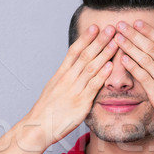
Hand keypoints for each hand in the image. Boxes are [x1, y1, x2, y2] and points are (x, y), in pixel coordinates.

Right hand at [22, 24, 118, 147]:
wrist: (38, 127)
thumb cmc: (47, 110)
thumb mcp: (53, 89)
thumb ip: (64, 78)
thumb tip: (72, 69)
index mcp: (60, 74)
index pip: (74, 51)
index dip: (85, 38)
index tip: (94, 27)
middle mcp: (67, 79)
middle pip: (85, 55)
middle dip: (99, 41)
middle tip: (110, 28)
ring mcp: (74, 90)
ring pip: (91, 67)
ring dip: (104, 53)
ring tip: (115, 42)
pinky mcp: (81, 103)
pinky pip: (93, 86)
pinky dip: (102, 75)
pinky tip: (111, 66)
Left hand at [113, 20, 153, 135]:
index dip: (148, 31)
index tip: (137, 22)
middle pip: (151, 47)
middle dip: (134, 34)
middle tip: (121, 25)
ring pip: (145, 59)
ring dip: (129, 47)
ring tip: (118, 38)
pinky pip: (143, 77)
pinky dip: (132, 67)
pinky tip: (123, 59)